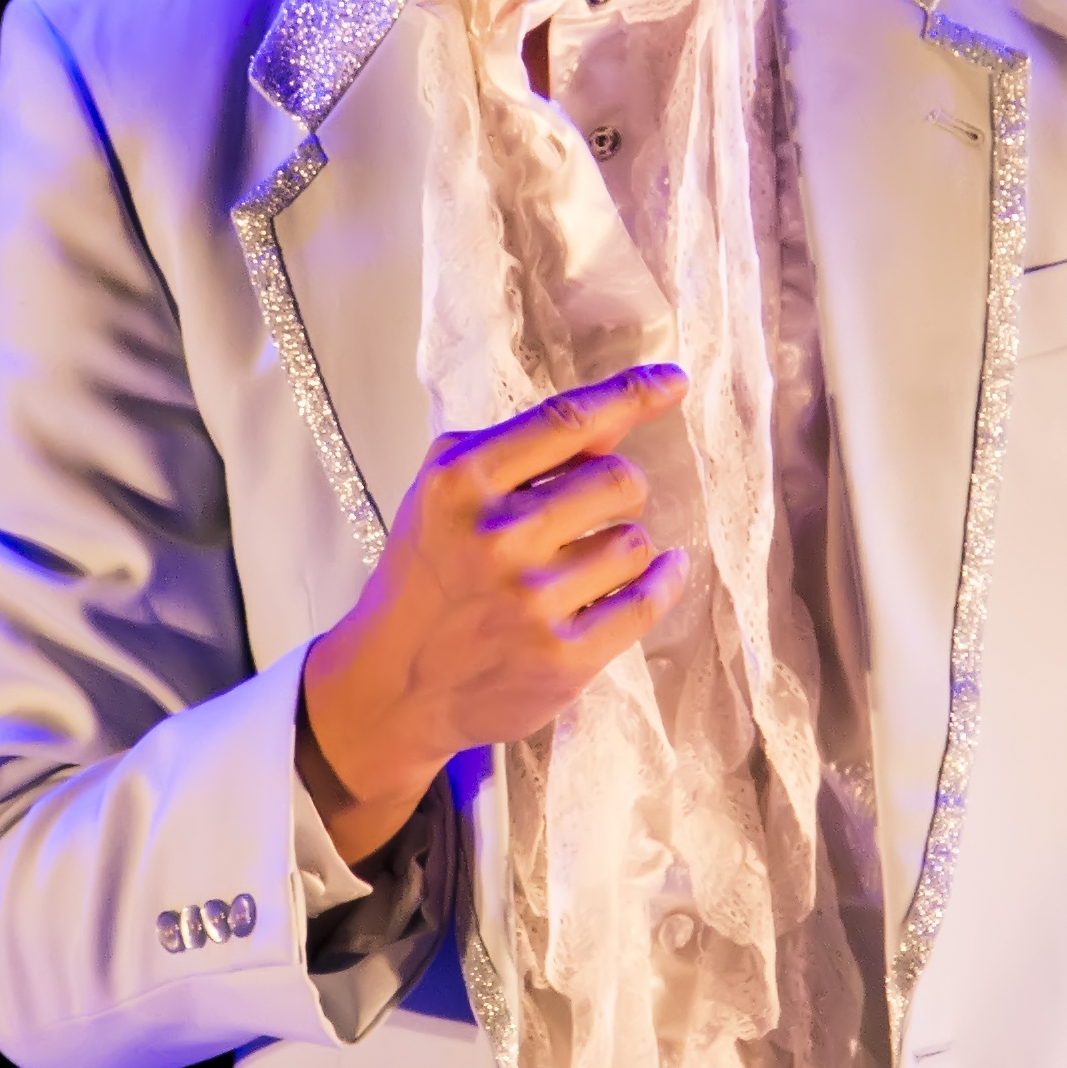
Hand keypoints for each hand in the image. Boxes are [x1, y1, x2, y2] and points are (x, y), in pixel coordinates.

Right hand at [296, 368, 692, 852]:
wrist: (393, 686)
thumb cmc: (428, 577)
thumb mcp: (448, 495)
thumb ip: (522, 452)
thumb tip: (617, 417)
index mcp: (462, 481)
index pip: (567, 419)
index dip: (632, 394)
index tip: (673, 381)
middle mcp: (498, 536)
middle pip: (619, 479)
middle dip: (618, 489)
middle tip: (591, 513)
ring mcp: (532, 600)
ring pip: (635, 543)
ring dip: (622, 547)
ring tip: (584, 566)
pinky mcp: (562, 657)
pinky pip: (646, 602)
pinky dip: (663, 582)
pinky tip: (659, 574)